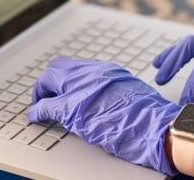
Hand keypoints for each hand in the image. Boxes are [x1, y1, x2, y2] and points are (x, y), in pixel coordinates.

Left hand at [27, 58, 179, 174]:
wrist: (158, 127)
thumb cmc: (151, 117)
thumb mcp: (131, 93)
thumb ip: (113, 89)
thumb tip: (101, 98)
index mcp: (108, 70)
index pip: (76, 66)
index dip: (64, 77)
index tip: (60, 87)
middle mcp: (94, 72)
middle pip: (58, 66)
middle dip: (47, 80)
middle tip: (43, 94)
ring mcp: (83, 87)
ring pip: (49, 79)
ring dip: (40, 92)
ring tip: (38, 103)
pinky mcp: (74, 108)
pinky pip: (47, 106)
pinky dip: (37, 111)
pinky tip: (35, 117)